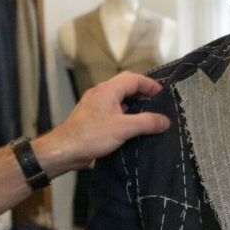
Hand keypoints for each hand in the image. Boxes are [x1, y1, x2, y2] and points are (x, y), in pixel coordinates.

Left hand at [42, 71, 169, 171]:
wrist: (65, 150)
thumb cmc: (90, 136)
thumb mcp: (124, 128)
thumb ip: (147, 123)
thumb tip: (165, 121)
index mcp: (108, 90)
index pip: (134, 79)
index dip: (150, 85)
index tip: (162, 94)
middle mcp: (100, 93)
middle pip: (126, 86)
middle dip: (143, 93)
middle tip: (157, 103)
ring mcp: (95, 105)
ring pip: (119, 99)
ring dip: (134, 104)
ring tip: (148, 115)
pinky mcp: (92, 118)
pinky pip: (113, 110)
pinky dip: (125, 114)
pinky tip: (132, 127)